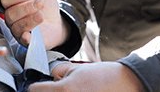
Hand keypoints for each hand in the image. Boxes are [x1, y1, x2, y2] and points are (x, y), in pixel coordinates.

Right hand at [1, 0, 68, 48]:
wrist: (57, 22)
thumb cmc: (46, 7)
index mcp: (13, 4)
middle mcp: (12, 18)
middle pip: (10, 13)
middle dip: (26, 7)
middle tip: (40, 3)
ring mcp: (18, 30)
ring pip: (16, 26)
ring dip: (29, 19)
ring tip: (41, 15)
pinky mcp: (26, 41)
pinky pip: (22, 40)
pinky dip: (26, 37)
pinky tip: (31, 33)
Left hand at [28, 62, 147, 91]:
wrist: (125, 84)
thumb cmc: (103, 76)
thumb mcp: (76, 69)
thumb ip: (58, 74)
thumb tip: (48, 80)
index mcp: (64, 90)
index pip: (34, 91)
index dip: (35, 87)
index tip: (39, 86)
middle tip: (56, 89)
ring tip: (70, 91)